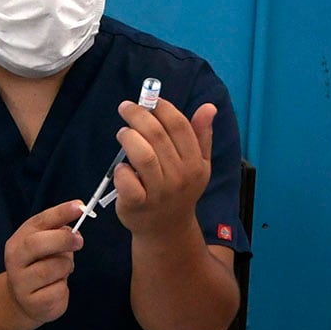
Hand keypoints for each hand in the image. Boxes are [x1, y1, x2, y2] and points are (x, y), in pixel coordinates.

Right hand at [4, 201, 83, 323]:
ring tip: (63, 270)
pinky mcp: (33, 303)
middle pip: (37, 243)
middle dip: (62, 239)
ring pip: (51, 268)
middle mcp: (14, 260)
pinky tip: (56, 288)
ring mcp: (21, 283)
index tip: (79, 207)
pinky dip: (63, 288)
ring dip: (65, 267)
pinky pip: (57, 291)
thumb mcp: (45, 245)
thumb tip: (77, 214)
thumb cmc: (39, 266)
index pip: (38, 222)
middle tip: (79, 241)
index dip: (60, 212)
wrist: (24, 301)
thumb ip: (58, 230)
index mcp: (18, 241)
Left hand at [109, 99, 216, 239]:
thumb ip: (201, 135)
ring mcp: (159, 192)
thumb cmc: (180, 190)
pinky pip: (127, 181)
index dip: (162, 108)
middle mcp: (180, 177)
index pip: (179, 126)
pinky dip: (121, 170)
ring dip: (129, 137)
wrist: (167, 229)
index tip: (149, 100)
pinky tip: (121, 167)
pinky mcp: (138, 204)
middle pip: (157, 136)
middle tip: (126, 108)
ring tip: (123, 133)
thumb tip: (209, 107)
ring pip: (143, 155)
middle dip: (138, 116)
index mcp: (195, 162)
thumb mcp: (198, 164)